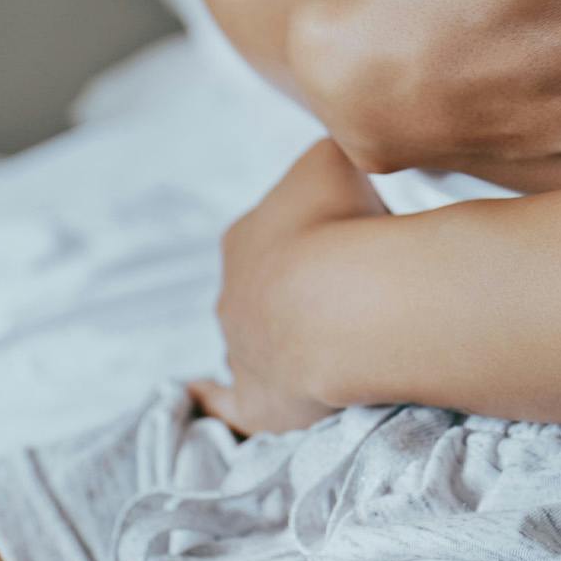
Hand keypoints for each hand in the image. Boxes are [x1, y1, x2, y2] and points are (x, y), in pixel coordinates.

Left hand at [189, 140, 387, 436]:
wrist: (345, 300)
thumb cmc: (339, 222)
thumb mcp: (336, 158)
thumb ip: (333, 155)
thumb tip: (344, 161)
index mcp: (245, 236)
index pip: (274, 232)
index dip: (311, 235)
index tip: (348, 240)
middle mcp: (231, 292)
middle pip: (263, 289)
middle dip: (299, 289)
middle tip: (351, 291)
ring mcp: (239, 349)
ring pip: (254, 341)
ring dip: (283, 339)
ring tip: (334, 340)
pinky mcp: (256, 402)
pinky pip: (229, 405)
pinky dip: (218, 401)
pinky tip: (208, 398)